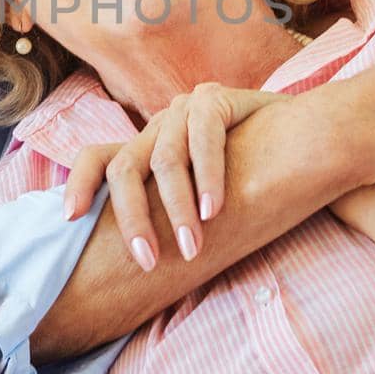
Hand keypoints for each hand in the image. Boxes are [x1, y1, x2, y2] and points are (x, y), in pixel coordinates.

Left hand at [62, 84, 284, 270]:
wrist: (305, 139)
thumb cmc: (249, 180)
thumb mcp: (198, 201)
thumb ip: (168, 217)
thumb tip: (134, 274)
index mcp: (147, 148)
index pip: (97, 158)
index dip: (79, 184)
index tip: (69, 218)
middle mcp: (158, 125)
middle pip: (124, 168)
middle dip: (131, 218)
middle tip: (147, 261)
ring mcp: (184, 109)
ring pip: (164, 158)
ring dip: (177, 208)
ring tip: (193, 248)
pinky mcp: (216, 99)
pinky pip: (204, 136)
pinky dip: (208, 175)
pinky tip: (215, 209)